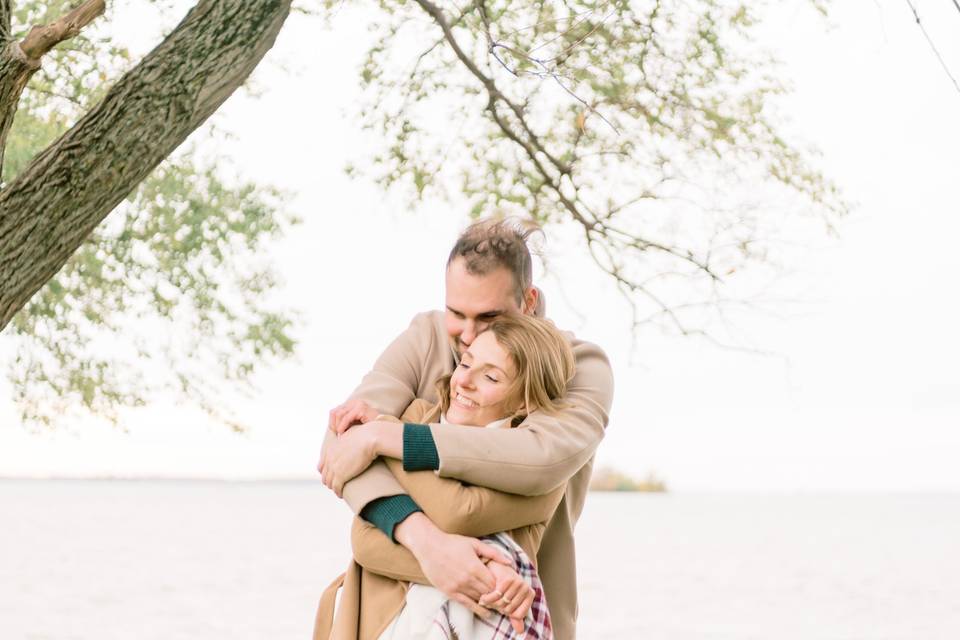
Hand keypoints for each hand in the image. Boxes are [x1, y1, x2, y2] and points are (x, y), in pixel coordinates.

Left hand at [317, 423, 379, 496]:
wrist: (370, 438)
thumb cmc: (366, 435)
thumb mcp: (351, 436)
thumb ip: (347, 440)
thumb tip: (350, 440)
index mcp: (330, 449)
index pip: (322, 466)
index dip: (326, 473)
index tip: (332, 477)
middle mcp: (329, 458)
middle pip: (325, 476)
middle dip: (330, 482)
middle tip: (337, 486)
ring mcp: (334, 467)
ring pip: (329, 483)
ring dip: (334, 488)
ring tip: (340, 491)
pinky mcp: (341, 475)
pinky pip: (336, 488)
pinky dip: (338, 492)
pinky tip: (342, 495)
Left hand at [328, 399, 379, 434]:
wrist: (383, 429)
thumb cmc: (369, 429)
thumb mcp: (354, 424)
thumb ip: (345, 422)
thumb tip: (331, 427)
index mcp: (351, 404)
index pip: (334, 411)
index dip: (332, 422)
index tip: (336, 433)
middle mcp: (354, 402)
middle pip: (334, 412)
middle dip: (333, 424)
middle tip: (338, 434)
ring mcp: (358, 404)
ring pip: (339, 414)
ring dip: (338, 426)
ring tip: (341, 435)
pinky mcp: (361, 408)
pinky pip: (346, 417)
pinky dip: (342, 426)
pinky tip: (342, 433)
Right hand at [395, 513, 510, 615]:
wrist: (429, 546)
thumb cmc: (452, 543)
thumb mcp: (474, 544)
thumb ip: (493, 553)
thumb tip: (509, 562)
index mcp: (475, 567)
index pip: (495, 584)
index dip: (502, 587)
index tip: (506, 587)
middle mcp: (468, 579)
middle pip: (488, 593)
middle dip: (497, 596)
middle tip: (504, 597)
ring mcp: (458, 587)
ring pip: (479, 600)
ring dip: (488, 602)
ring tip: (497, 603)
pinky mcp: (450, 592)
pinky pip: (466, 604)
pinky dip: (477, 609)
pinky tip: (485, 612)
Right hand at [480, 559, 534, 632]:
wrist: (496, 566)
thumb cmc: (504, 585)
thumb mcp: (511, 601)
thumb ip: (515, 616)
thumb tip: (521, 631)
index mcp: (530, 593)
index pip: (519, 615)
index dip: (508, 613)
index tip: (502, 607)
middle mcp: (526, 587)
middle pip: (509, 609)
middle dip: (498, 608)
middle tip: (492, 602)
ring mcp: (518, 582)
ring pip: (502, 604)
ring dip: (491, 604)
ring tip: (486, 599)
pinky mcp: (507, 579)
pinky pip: (496, 596)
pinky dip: (488, 598)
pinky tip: (483, 597)